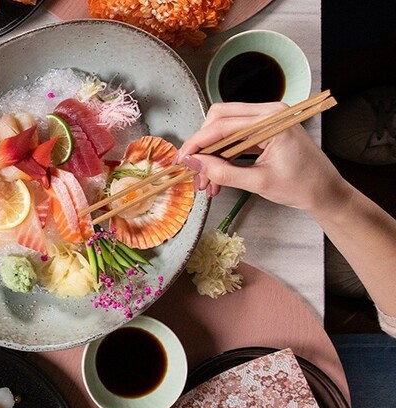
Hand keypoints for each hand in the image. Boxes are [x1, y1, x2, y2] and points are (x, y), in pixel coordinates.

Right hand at [178, 102, 351, 215]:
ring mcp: (268, 120)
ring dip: (212, 153)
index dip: (197, 143)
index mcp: (271, 121)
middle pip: (220, 118)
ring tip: (206, 181)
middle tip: (194, 169)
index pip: (222, 125)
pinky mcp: (266, 130)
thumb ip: (223, 172)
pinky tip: (217, 175)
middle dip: (203, 145)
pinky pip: (236, 136)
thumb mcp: (258, 183)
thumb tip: (196, 164)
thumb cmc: (302, 186)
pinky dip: (223, 154)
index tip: (183, 159)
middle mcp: (269, 113)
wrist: (326, 192)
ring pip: (225, 127)